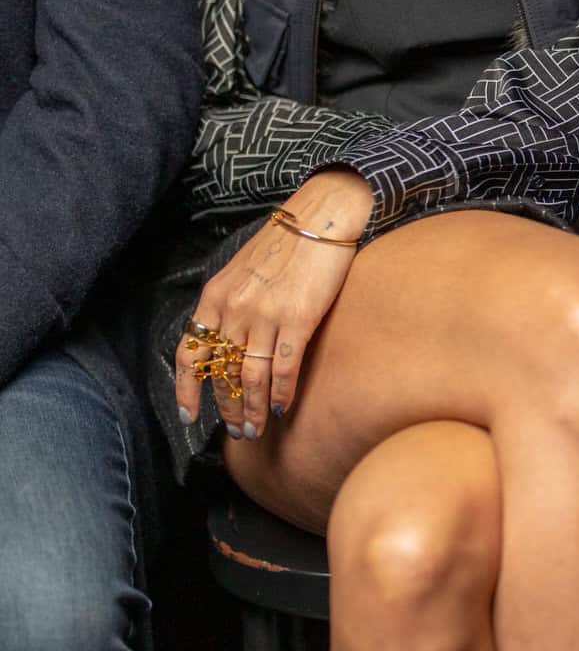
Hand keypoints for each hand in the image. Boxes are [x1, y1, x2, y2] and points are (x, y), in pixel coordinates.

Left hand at [175, 171, 372, 438]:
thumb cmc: (283, 244)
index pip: (191, 353)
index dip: (187, 389)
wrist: (320, 218)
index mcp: (215, 297)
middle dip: (228, 408)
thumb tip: (226, 344)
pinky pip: (283, 367)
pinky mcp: (298, 318)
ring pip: (250, 377)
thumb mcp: (240, 271)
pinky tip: (283, 408)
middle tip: (238, 432)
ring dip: (253, 409)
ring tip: (257, 429)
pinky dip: (281, 393)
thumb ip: (228, 305)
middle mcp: (234, 309)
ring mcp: (265, 315)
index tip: (190, 416)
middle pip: (221, 372)